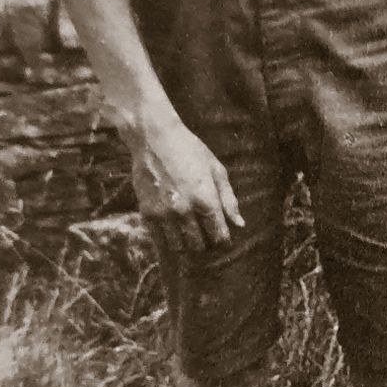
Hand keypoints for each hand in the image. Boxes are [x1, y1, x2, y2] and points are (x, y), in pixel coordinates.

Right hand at [127, 115, 243, 254]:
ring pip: (179, 248)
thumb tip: (239, 224)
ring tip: (189, 234)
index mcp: (207, 200)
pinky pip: (159, 242)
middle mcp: (185, 211)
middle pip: (199, 246)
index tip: (221, 236)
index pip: (219, 237)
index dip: (223, 240)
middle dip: (205, 244)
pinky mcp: (147, 214)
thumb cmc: (190, 150)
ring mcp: (164, 214)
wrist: (154, 138)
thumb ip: (229, 199)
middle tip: (205, 235)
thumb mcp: (216, 170)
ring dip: (186, 245)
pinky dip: (168, 243)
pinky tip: (173, 234)